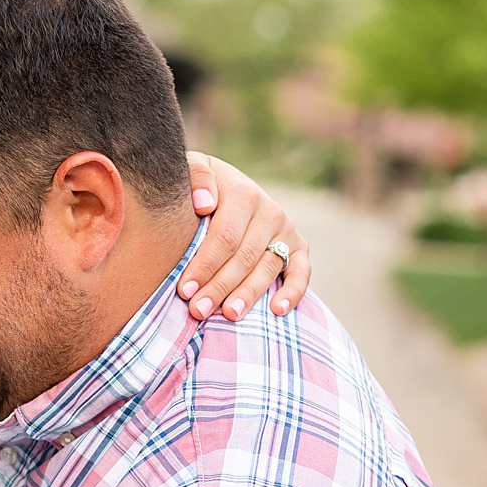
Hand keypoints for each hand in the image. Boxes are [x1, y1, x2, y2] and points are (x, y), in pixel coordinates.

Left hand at [181, 151, 311, 319]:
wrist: (226, 184)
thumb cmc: (201, 187)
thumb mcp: (193, 170)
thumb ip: (196, 178)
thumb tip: (205, 205)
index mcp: (244, 194)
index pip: (225, 237)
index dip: (205, 265)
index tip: (185, 289)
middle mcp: (270, 212)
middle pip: (244, 257)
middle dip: (219, 286)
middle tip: (199, 310)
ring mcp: (286, 230)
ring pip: (268, 268)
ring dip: (248, 294)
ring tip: (229, 315)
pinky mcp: (299, 247)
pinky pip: (301, 272)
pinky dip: (293, 292)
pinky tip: (277, 311)